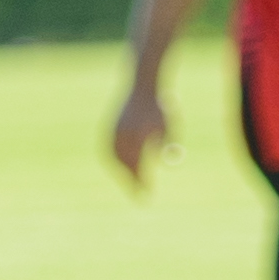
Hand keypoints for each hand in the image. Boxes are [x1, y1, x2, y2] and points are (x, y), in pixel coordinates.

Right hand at [107, 74, 171, 190]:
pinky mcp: (109, 128)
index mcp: (139, 134)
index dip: (143, 180)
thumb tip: (164, 164)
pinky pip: (109, 150)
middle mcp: (124, 134)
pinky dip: (115, 161)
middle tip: (139, 194)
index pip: (139, 165)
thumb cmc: (160, 107)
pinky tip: (122, 167)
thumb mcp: (169, 126)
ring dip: (122, 172)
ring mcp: (114, 130)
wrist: (142, 86)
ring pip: (115, 158)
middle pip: (125, 164)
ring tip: (131, 183)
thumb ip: (168, 145)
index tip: (148, 193)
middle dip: (132, 181)